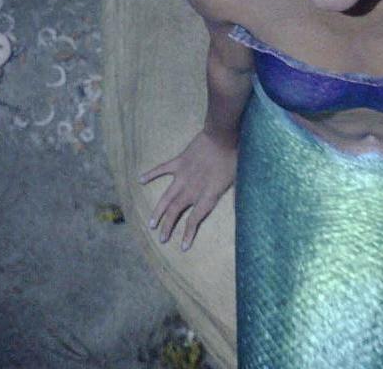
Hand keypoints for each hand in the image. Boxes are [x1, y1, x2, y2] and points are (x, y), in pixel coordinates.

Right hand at [138, 130, 237, 251]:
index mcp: (207, 195)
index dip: (188, 234)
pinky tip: (140, 180)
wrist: (222, 136)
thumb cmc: (233, 158)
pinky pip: (161, 169)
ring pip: (166, 198)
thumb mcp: (237, 181)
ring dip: (157, 211)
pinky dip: (151, 174)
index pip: (195, 219)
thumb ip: (234, 197)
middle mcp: (192, 190)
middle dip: (168, 226)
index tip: (183, 247)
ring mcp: (182, 176)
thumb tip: (242, 210)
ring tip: (150, 223)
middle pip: (176, 212)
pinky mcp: (178, 163)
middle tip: (161, 238)